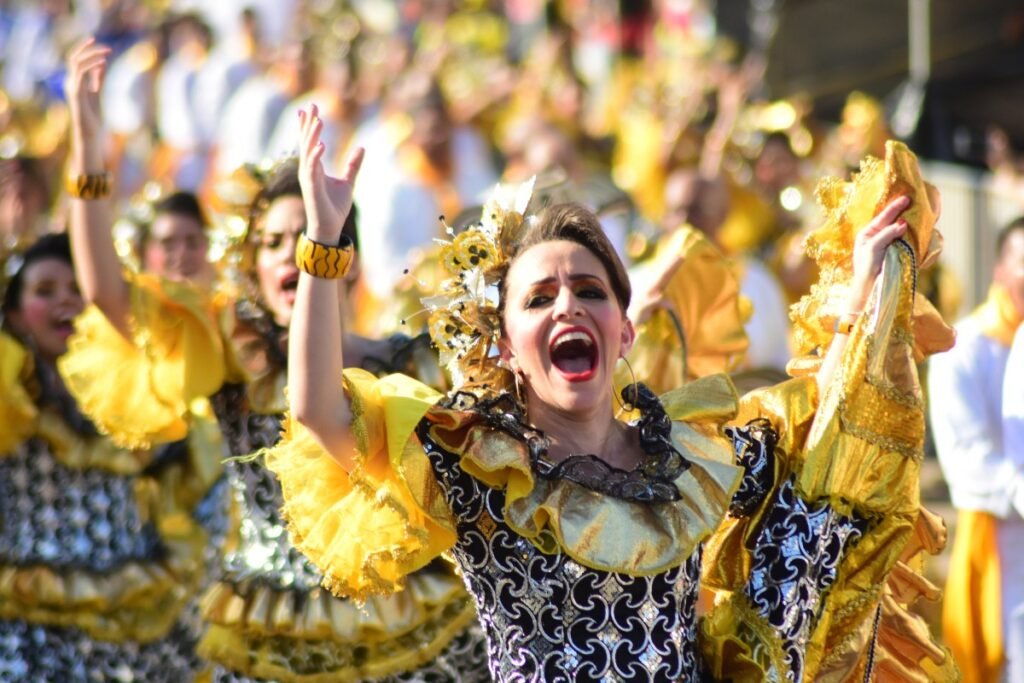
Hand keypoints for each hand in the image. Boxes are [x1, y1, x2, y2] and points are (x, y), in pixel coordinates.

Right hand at [64, 39, 109, 153]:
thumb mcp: (98, 93)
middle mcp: (70, 83)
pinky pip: (81, 74)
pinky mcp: (76, 93)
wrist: (90, 134)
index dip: (86, 50)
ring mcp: (71, 87)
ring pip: (76, 62)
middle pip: (74, 58)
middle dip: (88, 48)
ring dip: (93, 55)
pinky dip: (91, 65)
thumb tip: (101, 64)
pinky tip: (103, 63)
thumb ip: (98, 79)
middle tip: (106, 46)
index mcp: (75, 83)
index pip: (76, 60)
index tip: (100, 44)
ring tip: (108, 52)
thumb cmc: (94, 117)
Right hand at [296, 104, 363, 242]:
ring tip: (318, 119)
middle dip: (308, 124)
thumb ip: (353, 165)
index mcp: (315, 168)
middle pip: (306, 142)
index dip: (309, 126)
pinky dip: (316, 156)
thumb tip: (361, 148)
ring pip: (308, 151)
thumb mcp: (348, 182)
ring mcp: (308, 178)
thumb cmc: (335, 207)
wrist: (330, 227)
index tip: (310, 109)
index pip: (310, 142)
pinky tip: (322, 145)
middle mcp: (308, 170)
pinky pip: (313, 168)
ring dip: (312, 135)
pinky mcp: (312, 187)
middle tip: (311, 106)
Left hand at [848, 195, 909, 310]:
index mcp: (868, 234)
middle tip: (912, 200)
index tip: (906, 198)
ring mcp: (888, 245)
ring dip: (908, 222)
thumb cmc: (867, 267)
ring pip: (900, 229)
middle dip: (901, 211)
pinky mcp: (897, 253)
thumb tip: (902, 223)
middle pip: (892, 221)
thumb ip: (886, 234)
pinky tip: (918, 229)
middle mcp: (877, 237)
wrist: (870, 287)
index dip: (895, 207)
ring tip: (917, 212)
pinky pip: (906, 240)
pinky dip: (912, 234)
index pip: (883, 217)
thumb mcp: (873, 248)